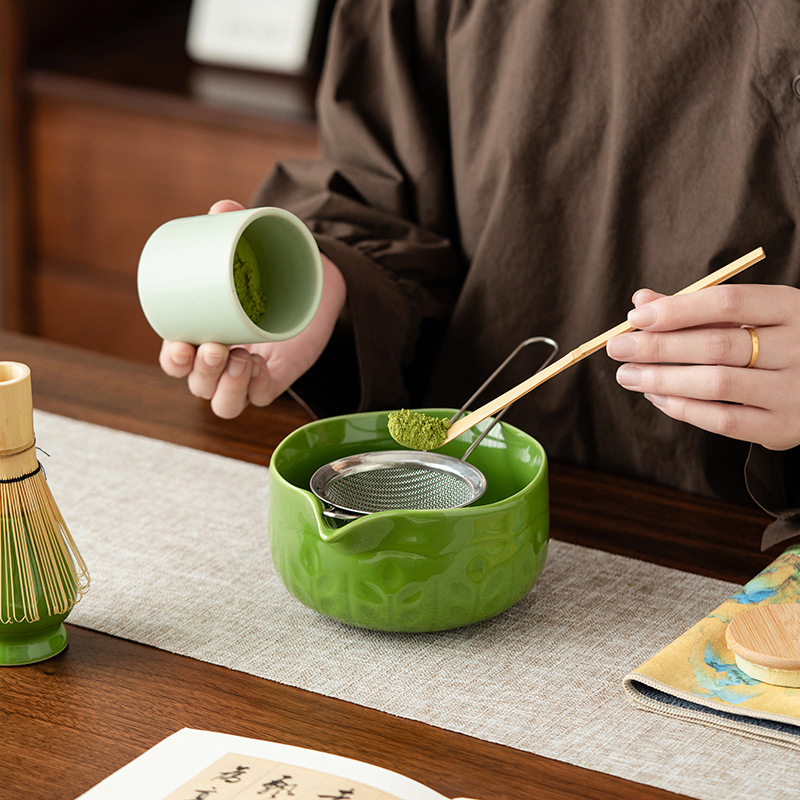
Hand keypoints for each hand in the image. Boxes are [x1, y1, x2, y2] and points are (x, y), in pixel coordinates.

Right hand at [159, 200, 346, 417]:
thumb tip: (223, 208)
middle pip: (197, 385)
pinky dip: (254, 388)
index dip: (172, 359)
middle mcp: (222, 362)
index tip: (179, 343)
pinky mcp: (277, 380)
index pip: (175, 360)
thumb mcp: (255, 247)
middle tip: (214, 347)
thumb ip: (238, 225)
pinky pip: (259, 399)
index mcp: (203, 334)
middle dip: (200, 372)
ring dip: (224, 387)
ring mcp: (248, 375)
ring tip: (239, 357)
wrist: (315, 283)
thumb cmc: (272, 268)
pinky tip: (257, 367)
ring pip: (223, 404)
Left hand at [606, 283, 799, 449]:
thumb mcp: (749, 316)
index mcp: (791, 308)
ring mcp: (794, 390)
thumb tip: (642, 301)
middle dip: (659, 346)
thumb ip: (695, 308)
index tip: (636, 317)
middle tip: (617, 348)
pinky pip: (723, 420)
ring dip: (663, 379)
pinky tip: (657, 398)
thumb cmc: (776, 342)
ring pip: (716, 384)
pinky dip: (683, 408)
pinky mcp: (784, 427)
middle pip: (717, 345)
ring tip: (628, 375)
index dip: (678, 309)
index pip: (728, 302)